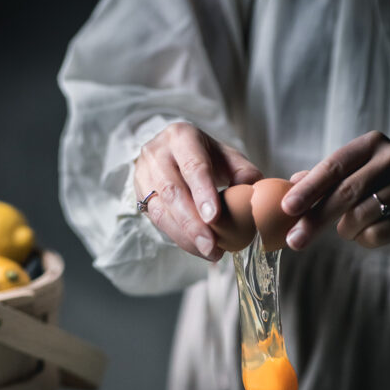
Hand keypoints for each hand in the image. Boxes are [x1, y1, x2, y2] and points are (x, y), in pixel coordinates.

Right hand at [134, 123, 261, 261]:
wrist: (172, 154)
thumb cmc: (204, 156)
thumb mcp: (226, 156)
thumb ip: (243, 171)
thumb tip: (249, 189)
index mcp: (182, 136)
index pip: (192, 166)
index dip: (203, 193)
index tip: (214, 218)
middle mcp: (157, 153)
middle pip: (172, 191)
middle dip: (193, 224)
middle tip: (211, 246)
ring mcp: (144, 174)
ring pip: (161, 210)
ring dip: (185, 236)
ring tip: (209, 252)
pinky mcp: (140, 194)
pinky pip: (157, 221)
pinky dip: (179, 238)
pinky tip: (197, 248)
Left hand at [281, 131, 389, 250]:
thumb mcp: (360, 173)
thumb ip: (327, 179)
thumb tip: (291, 183)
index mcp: (371, 145)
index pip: (333, 166)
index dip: (309, 188)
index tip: (287, 208)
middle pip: (345, 193)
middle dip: (316, 220)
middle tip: (295, 241)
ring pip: (361, 216)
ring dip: (347, 230)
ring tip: (350, 229)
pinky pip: (380, 232)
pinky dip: (366, 239)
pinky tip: (369, 234)